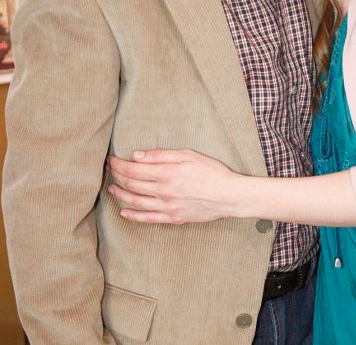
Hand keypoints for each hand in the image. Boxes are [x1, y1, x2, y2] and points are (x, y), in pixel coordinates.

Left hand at [107, 149, 236, 223]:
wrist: (228, 196)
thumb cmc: (211, 172)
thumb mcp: (188, 155)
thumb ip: (161, 155)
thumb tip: (137, 156)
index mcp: (166, 173)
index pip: (133, 169)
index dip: (118, 165)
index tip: (111, 160)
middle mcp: (163, 191)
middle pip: (131, 184)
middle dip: (116, 176)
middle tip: (109, 170)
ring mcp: (166, 207)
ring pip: (135, 202)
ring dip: (120, 195)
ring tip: (112, 189)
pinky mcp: (172, 218)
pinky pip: (147, 218)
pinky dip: (133, 215)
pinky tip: (124, 212)